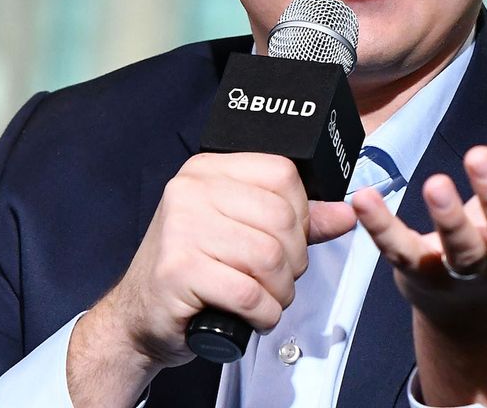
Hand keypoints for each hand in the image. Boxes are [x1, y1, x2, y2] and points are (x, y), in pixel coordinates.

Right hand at [67, 152, 355, 405]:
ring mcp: (181, 228)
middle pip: (281, 218)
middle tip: (277, 279)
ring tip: (266, 299)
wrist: (139, 315)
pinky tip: (254, 316)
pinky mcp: (178, 270)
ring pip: (269, 257)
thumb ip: (297, 221)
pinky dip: (264, 313)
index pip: (282, 174)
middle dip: (294, 260)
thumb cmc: (194, 269)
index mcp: (209, 171)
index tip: (290, 240)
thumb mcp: (243, 233)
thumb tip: (346, 213)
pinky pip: (249, 292)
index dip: (302, 213)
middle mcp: (191, 190)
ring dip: (280, 291)